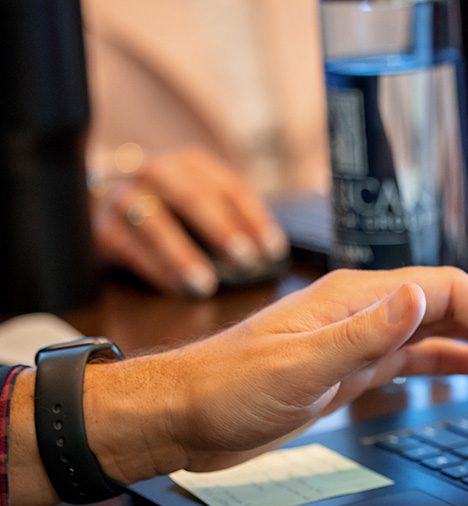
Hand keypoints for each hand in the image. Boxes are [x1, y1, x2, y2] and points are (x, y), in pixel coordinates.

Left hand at [82, 266, 467, 482]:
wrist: (183, 417)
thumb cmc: (227, 389)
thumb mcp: (299, 364)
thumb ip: (364, 333)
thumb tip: (422, 298)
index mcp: (358, 299)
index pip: (450, 292)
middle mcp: (365, 312)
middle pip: (455, 304)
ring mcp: (361, 339)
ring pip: (442, 329)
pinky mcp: (353, 369)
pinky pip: (417, 357)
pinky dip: (452, 361)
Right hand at [91, 147, 288, 297]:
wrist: (102, 207)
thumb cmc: (174, 214)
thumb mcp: (204, 204)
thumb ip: (233, 220)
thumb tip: (269, 255)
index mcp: (191, 164)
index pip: (230, 187)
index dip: (254, 219)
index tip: (274, 250)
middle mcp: (154, 172)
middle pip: (191, 196)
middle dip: (220, 230)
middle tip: (246, 260)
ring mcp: (123, 197)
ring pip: (154, 222)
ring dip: (183, 256)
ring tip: (207, 284)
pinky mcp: (103, 229)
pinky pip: (130, 249)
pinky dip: (158, 270)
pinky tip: (179, 288)